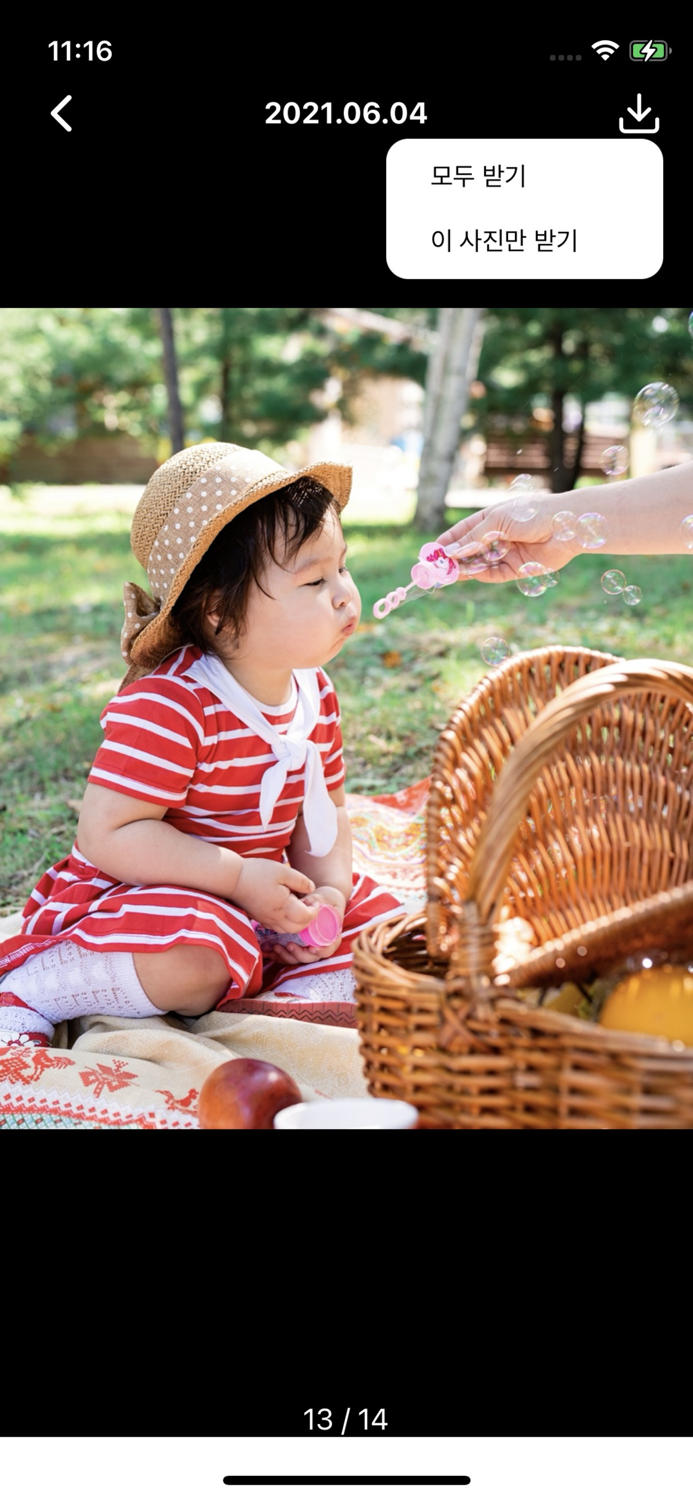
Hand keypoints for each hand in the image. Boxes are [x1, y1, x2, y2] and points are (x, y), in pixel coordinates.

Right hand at [233, 857, 316, 933]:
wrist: (231, 878)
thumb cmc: (257, 872)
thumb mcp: (283, 871)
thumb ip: (300, 881)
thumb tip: (311, 889)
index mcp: (283, 906)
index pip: (305, 917)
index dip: (314, 910)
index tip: (315, 899)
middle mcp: (275, 917)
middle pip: (298, 928)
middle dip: (308, 919)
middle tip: (309, 904)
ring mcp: (266, 920)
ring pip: (287, 930)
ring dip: (297, 922)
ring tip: (298, 905)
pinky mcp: (259, 918)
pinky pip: (277, 927)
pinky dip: (286, 922)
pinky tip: (285, 908)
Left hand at [270, 885, 346, 967]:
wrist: (323, 902)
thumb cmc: (325, 900)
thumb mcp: (322, 899)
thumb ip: (314, 901)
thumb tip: (305, 902)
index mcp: (332, 936)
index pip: (329, 948)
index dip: (321, 951)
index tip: (312, 948)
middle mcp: (322, 945)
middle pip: (312, 957)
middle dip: (299, 954)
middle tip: (289, 945)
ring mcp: (311, 948)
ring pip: (300, 959)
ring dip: (288, 957)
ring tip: (276, 948)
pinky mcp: (301, 948)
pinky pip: (292, 957)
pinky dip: (282, 957)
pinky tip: (272, 953)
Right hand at [435, 493, 577, 583]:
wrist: (565, 525)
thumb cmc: (531, 513)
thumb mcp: (497, 520)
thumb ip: (473, 538)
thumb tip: (451, 551)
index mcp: (492, 518)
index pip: (463, 531)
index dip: (447, 541)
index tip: (431, 551)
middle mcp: (498, 536)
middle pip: (469, 550)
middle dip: (452, 558)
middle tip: (435, 568)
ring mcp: (507, 553)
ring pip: (479, 564)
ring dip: (463, 569)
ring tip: (446, 574)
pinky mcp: (517, 568)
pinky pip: (494, 574)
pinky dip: (481, 575)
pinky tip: (469, 574)